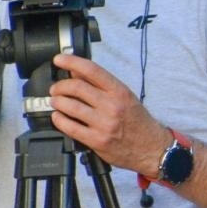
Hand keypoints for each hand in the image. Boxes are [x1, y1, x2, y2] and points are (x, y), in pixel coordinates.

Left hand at [49, 54, 167, 174]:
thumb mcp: (125, 97)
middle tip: (55, 88)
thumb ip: (101, 85)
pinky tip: (58, 117)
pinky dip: (59, 120)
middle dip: (60, 86)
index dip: (71, 61)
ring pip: (70, 106)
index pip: (92, 70)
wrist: (151, 148)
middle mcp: (112, 106)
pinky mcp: (97, 141)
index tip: (59, 59)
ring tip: (55, 101)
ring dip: (57, 102)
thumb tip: (76, 73)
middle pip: (76, 88)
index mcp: (119, 91)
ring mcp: (104, 124)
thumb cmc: (138, 122)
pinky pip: (70, 127)